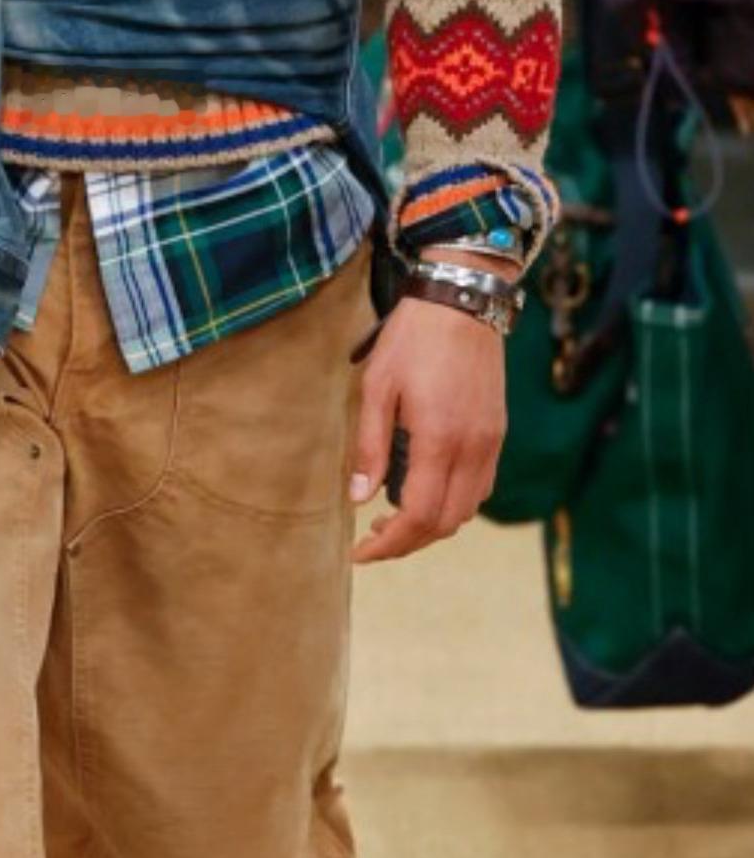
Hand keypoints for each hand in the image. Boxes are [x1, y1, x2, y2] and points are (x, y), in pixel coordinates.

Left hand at [351, 292, 507, 561]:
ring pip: (468, 509)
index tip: (358, 553)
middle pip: (446, 523)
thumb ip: (369, 446)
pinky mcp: (498, 433)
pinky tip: (423, 492)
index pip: (417, 516)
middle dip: (408, 543)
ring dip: (432, 525)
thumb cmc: (412, 342)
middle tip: (370, 542)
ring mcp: (491, 442)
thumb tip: (358, 498)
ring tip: (391, 521)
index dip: (387, 544)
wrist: (463, 304)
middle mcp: (474, 449)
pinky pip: (481, 486)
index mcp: (440, 441)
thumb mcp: (376, 389)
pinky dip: (453, 503)